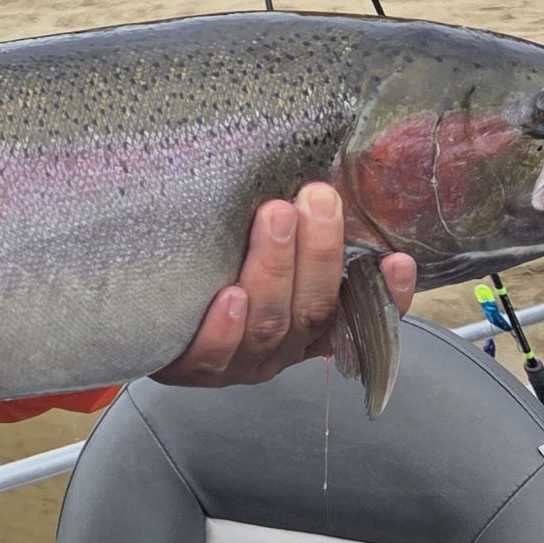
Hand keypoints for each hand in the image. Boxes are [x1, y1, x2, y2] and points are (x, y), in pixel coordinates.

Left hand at [153, 182, 417, 388]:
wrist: (144, 320)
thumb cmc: (212, 274)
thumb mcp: (256, 249)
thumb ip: (292, 228)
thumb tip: (315, 174)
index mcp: (310, 323)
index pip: (363, 314)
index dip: (389, 295)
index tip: (399, 260)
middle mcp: (284, 346)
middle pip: (315, 309)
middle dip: (319, 252)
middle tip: (317, 198)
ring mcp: (241, 362)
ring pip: (270, 324)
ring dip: (275, 270)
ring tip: (274, 218)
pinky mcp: (194, 368)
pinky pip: (214, 354)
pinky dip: (225, 327)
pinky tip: (229, 295)